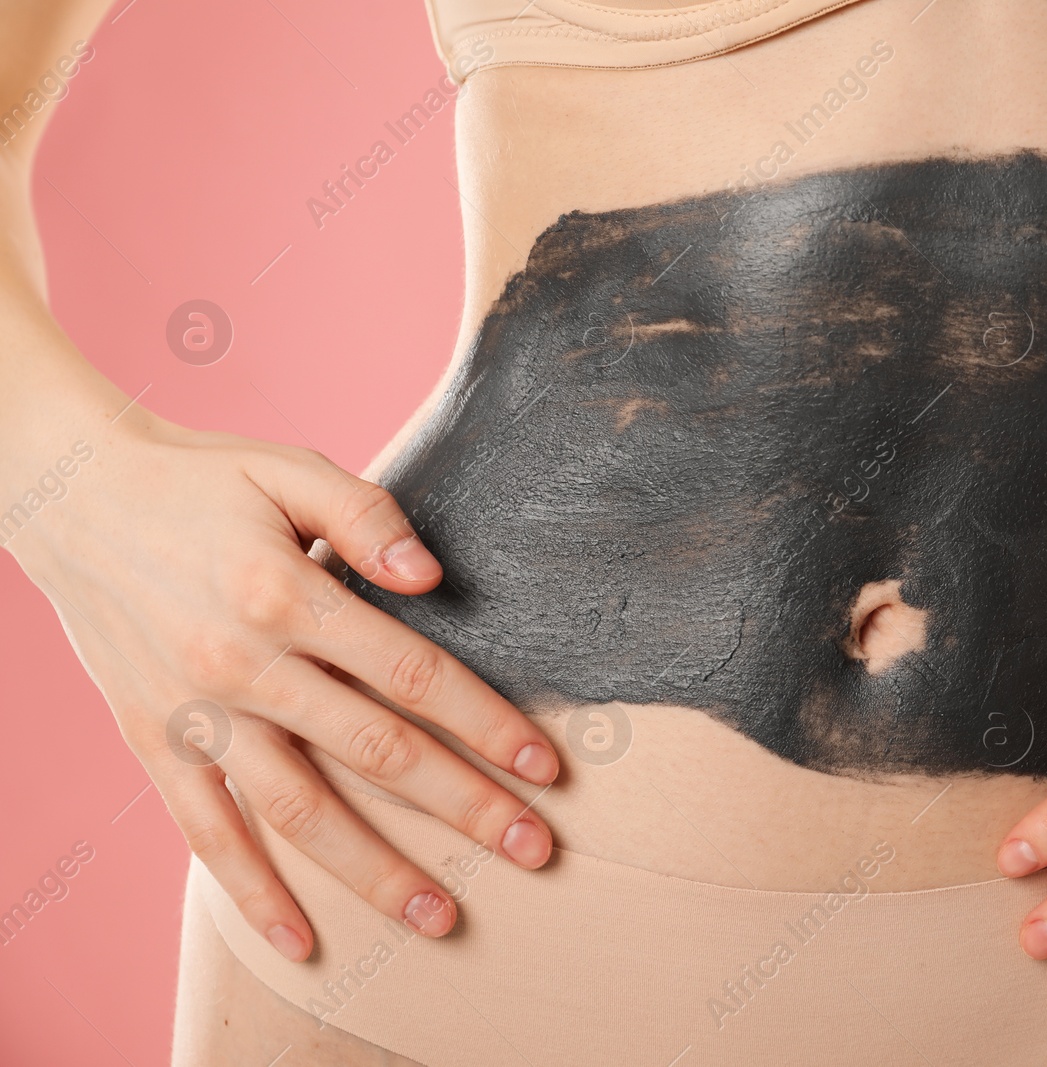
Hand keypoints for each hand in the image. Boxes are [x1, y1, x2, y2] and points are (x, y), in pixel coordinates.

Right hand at [6, 411, 560, 960]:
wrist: (71, 498)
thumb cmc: (200, 481)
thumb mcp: (287, 470)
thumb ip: (367, 517)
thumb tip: (435, 578)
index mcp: (285, 595)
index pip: (412, 676)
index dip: (486, 724)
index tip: (545, 766)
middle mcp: (243, 665)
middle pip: (375, 753)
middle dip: (463, 807)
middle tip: (533, 850)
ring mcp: (196, 714)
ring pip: (299, 812)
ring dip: (376, 871)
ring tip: (441, 919)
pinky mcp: (154, 744)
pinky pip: (207, 833)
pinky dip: (252, 893)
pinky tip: (302, 941)